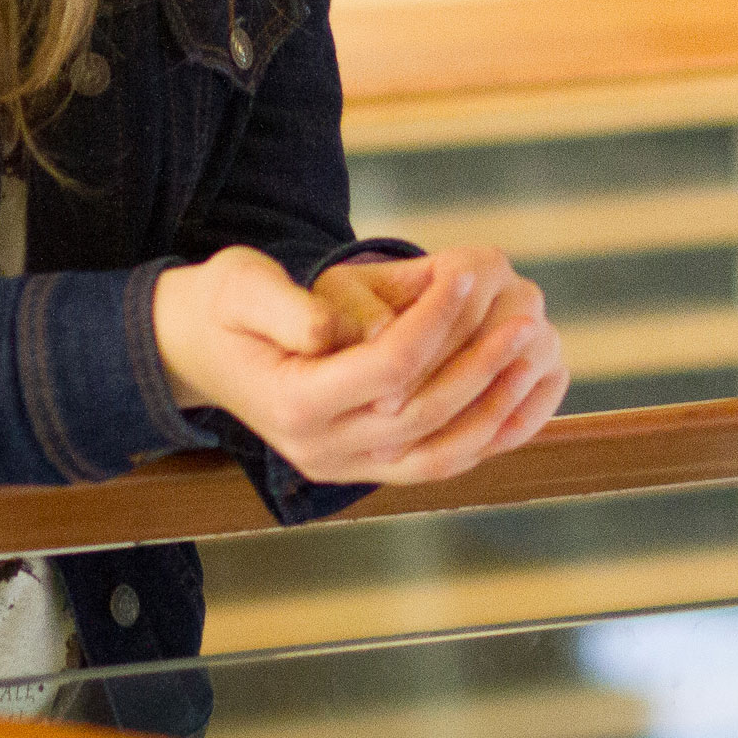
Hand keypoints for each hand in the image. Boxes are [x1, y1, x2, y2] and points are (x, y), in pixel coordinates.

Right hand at [149, 245, 567, 486]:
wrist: (202, 352)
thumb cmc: (226, 306)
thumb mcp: (238, 287)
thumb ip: (283, 308)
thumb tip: (334, 330)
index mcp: (293, 403)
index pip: (383, 368)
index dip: (432, 321)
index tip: (468, 271)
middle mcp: (322, 449)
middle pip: (421, 414)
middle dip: (480, 364)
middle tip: (528, 316)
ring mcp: (347, 467)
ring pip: (439, 453)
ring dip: (495, 407)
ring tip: (535, 354)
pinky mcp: (367, 467)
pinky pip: (438, 463)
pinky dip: (487, 435)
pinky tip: (523, 394)